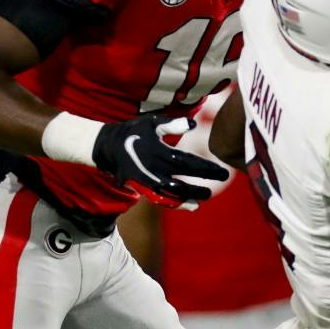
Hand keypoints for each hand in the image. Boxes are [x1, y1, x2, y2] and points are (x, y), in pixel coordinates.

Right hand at [92, 113, 230, 204]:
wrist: (106, 146)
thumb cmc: (133, 131)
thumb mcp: (150, 123)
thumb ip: (171, 124)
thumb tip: (192, 124)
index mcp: (159, 152)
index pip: (189, 163)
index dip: (207, 169)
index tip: (223, 172)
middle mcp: (154, 170)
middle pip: (183, 182)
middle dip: (202, 185)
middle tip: (220, 183)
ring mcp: (147, 182)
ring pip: (172, 195)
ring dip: (190, 197)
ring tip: (205, 198)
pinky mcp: (140, 188)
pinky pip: (160, 199)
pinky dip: (175, 204)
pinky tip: (190, 205)